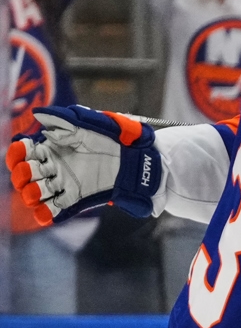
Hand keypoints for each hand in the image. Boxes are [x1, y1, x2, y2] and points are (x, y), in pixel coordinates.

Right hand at [7, 106, 161, 224]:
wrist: (134, 158)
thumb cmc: (112, 138)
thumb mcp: (88, 125)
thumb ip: (62, 120)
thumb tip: (38, 114)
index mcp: (51, 148)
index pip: (23, 153)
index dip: (18, 153)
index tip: (24, 149)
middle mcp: (52, 167)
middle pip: (24, 175)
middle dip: (23, 174)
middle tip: (34, 170)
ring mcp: (62, 184)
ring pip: (34, 193)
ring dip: (32, 193)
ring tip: (41, 189)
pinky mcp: (74, 199)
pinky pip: (53, 210)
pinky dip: (45, 212)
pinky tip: (45, 210)